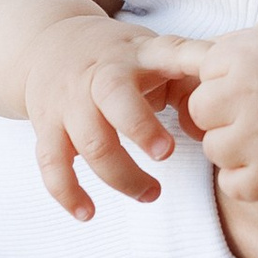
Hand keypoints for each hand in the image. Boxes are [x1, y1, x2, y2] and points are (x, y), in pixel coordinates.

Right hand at [21, 13, 207, 220]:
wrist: (49, 44)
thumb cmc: (119, 57)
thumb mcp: (156, 54)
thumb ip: (191, 83)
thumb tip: (209, 130)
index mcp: (139, 55)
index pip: (168, 53)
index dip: (191, 68)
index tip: (208, 99)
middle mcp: (100, 76)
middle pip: (116, 98)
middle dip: (141, 128)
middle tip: (166, 153)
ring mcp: (70, 103)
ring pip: (90, 142)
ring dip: (122, 175)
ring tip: (151, 193)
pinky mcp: (47, 127)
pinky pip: (51, 164)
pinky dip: (68, 192)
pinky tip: (88, 213)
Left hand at [186, 21, 257, 202]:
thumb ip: (237, 43)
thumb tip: (192, 61)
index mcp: (251, 52)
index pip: (204, 72)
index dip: (226, 79)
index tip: (255, 84)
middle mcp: (252, 90)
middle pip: (200, 110)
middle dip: (223, 113)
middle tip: (257, 113)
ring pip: (213, 149)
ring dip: (233, 147)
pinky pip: (231, 185)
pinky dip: (243, 180)